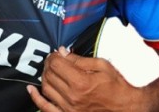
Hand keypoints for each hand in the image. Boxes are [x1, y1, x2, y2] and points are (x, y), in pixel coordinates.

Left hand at [27, 47, 148, 111]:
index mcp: (81, 82)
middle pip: (49, 75)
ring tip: (48, 70)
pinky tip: (31, 90)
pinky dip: (36, 98)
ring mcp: (69, 108)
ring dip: (44, 77)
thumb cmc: (117, 87)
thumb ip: (79, 60)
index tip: (57, 54)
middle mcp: (72, 97)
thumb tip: (63, 52)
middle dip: (49, 64)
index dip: (54, 56)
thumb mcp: (102, 66)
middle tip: (53, 60)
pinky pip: (46, 108)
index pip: (56, 64)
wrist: (126, 107)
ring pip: (46, 89)